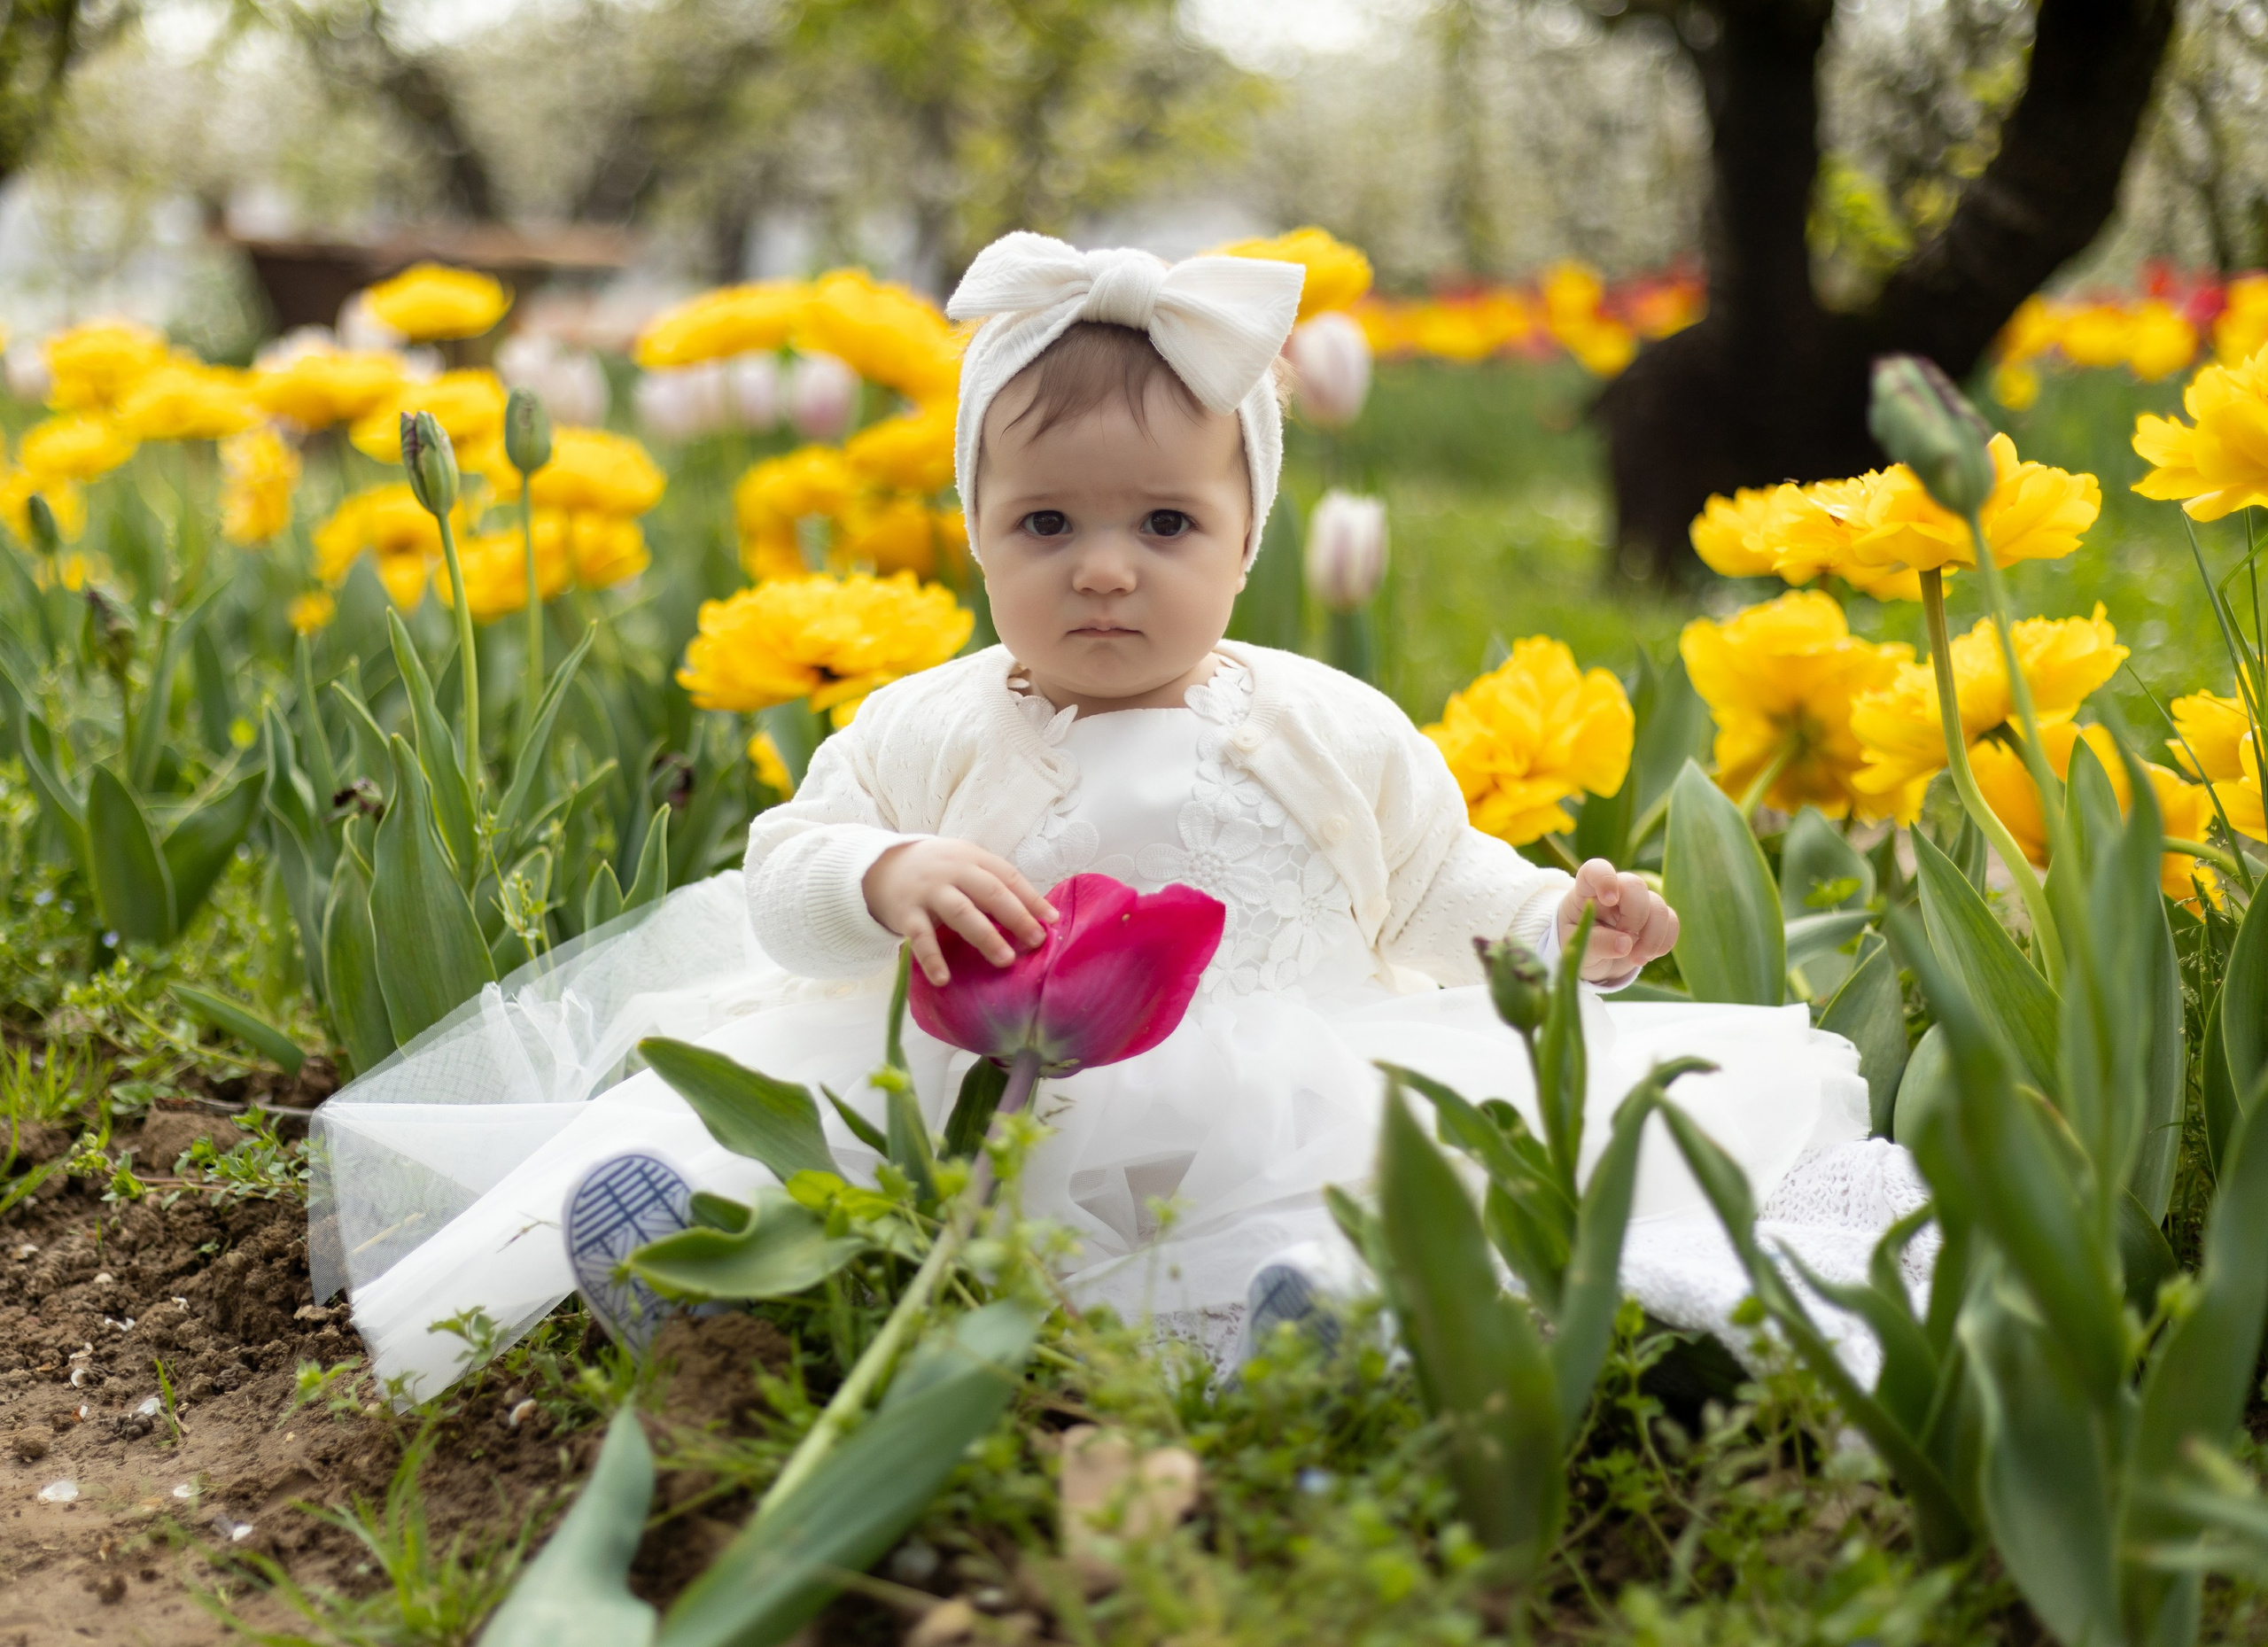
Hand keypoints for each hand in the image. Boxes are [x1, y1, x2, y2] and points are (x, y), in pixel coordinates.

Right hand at [863, 838, 1057, 985]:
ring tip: (1005, 959)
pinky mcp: (906, 913)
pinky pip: (921, 938)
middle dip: (1016, 917)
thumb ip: (993, 883)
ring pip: (961, 913)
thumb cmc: (938, 871)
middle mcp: (952, 871)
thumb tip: (1036, 915)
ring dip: (985, 937)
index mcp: (972, 858)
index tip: (1052, 920)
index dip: (1031, 898)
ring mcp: (929, 892)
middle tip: (1036, 940)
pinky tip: (944, 979)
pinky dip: (932, 959)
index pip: (1008, 877)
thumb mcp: (965, 864)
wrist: (882, 865)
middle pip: (990, 892)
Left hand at [1556, 858, 1678, 983]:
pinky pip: (1672, 922)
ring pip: (1658, 906)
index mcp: (1587, 890)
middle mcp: (1616, 890)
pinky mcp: (1654, 918)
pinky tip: (1649, 956)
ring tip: (1636, 959)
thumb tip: (1625, 944)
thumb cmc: (1578, 943)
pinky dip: (1665, 941)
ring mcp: (1638, 903)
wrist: (1592, 958)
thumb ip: (1595, 943)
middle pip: (1636, 886)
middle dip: (1635, 917)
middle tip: (1624, 945)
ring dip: (1652, 937)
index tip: (1609, 900)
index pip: (1597, 869)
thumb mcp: (1577, 945)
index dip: (1606, 879)